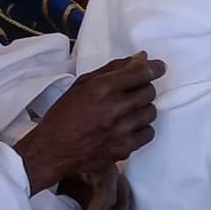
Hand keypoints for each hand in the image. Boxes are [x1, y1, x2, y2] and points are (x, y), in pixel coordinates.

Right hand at [15, 52, 162, 192]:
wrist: (52, 150)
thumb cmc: (64, 115)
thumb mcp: (82, 84)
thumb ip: (112, 69)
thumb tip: (140, 59)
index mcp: (101, 88)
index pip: (140, 72)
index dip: (154, 68)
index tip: (158, 67)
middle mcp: (114, 108)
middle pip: (149, 92)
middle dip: (143, 88)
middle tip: (132, 92)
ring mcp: (120, 130)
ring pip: (151, 112)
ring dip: (142, 108)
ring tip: (127, 111)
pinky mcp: (124, 149)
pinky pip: (148, 133)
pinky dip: (141, 128)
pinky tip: (128, 127)